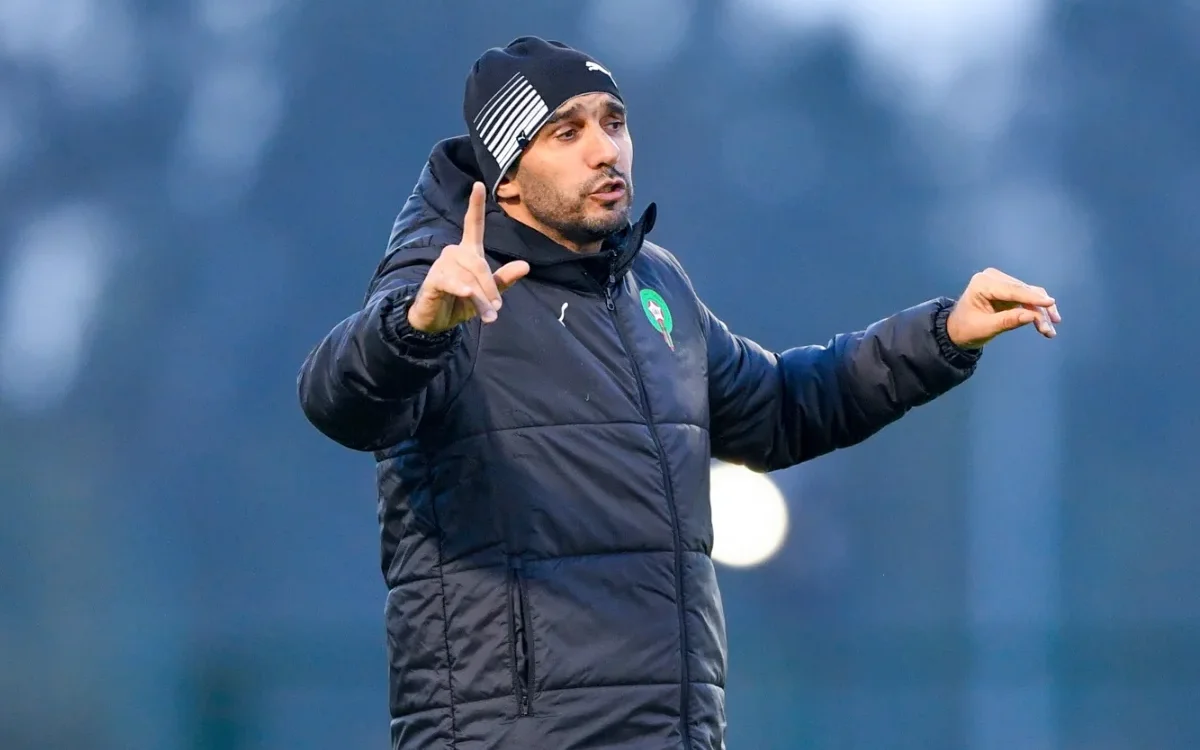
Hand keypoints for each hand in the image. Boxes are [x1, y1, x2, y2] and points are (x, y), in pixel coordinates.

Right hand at [407, 182, 529, 333]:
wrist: (435, 322)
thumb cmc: (461, 303)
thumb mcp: (486, 294)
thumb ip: (504, 280)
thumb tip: (525, 266)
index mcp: (468, 252)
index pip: (473, 225)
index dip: (476, 205)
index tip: (479, 184)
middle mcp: (454, 253)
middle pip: (479, 263)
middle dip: (489, 287)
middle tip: (497, 309)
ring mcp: (442, 265)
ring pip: (468, 278)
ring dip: (479, 299)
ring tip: (486, 316)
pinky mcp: (433, 280)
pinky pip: (450, 282)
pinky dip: (461, 289)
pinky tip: (467, 294)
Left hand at [946, 267, 1062, 348]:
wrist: (957, 331)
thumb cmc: (966, 329)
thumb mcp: (985, 328)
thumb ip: (1008, 321)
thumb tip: (1032, 316)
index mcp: (982, 283)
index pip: (1012, 290)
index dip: (1032, 298)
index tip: (1050, 303)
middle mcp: (993, 278)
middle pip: (1024, 291)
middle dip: (1039, 310)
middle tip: (1049, 329)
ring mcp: (1002, 283)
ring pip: (1030, 294)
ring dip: (1041, 312)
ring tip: (1049, 331)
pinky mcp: (1009, 290)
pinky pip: (1028, 298)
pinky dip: (1037, 311)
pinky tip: (1046, 325)